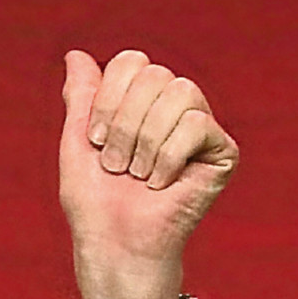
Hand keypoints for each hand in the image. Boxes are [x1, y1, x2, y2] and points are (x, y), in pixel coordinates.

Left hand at [59, 49, 237, 298]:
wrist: (115, 244)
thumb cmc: (95, 203)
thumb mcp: (77, 143)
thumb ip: (81, 98)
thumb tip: (75, 54)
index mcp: (140, 101)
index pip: (131, 62)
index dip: (107, 99)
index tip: (94, 140)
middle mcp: (173, 107)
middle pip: (155, 75)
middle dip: (124, 125)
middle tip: (116, 165)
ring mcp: (201, 127)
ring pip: (181, 93)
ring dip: (145, 142)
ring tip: (137, 176)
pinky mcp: (222, 150)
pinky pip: (197, 125)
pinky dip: (168, 158)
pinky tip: (161, 184)